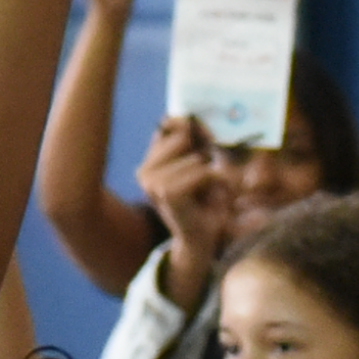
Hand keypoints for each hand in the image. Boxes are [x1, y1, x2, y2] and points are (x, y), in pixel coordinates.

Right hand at [140, 117, 235, 279]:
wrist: (201, 239)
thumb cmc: (203, 200)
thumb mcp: (198, 164)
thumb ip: (190, 140)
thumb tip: (184, 119)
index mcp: (149, 162)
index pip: (169, 125)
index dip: (193, 129)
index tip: (209, 142)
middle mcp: (144, 171)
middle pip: (182, 138)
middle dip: (204, 153)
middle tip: (209, 177)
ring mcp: (151, 182)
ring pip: (195, 158)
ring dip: (211, 173)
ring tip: (207, 192)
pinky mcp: (166, 192)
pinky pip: (200, 171)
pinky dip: (214, 181)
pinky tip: (209, 197)